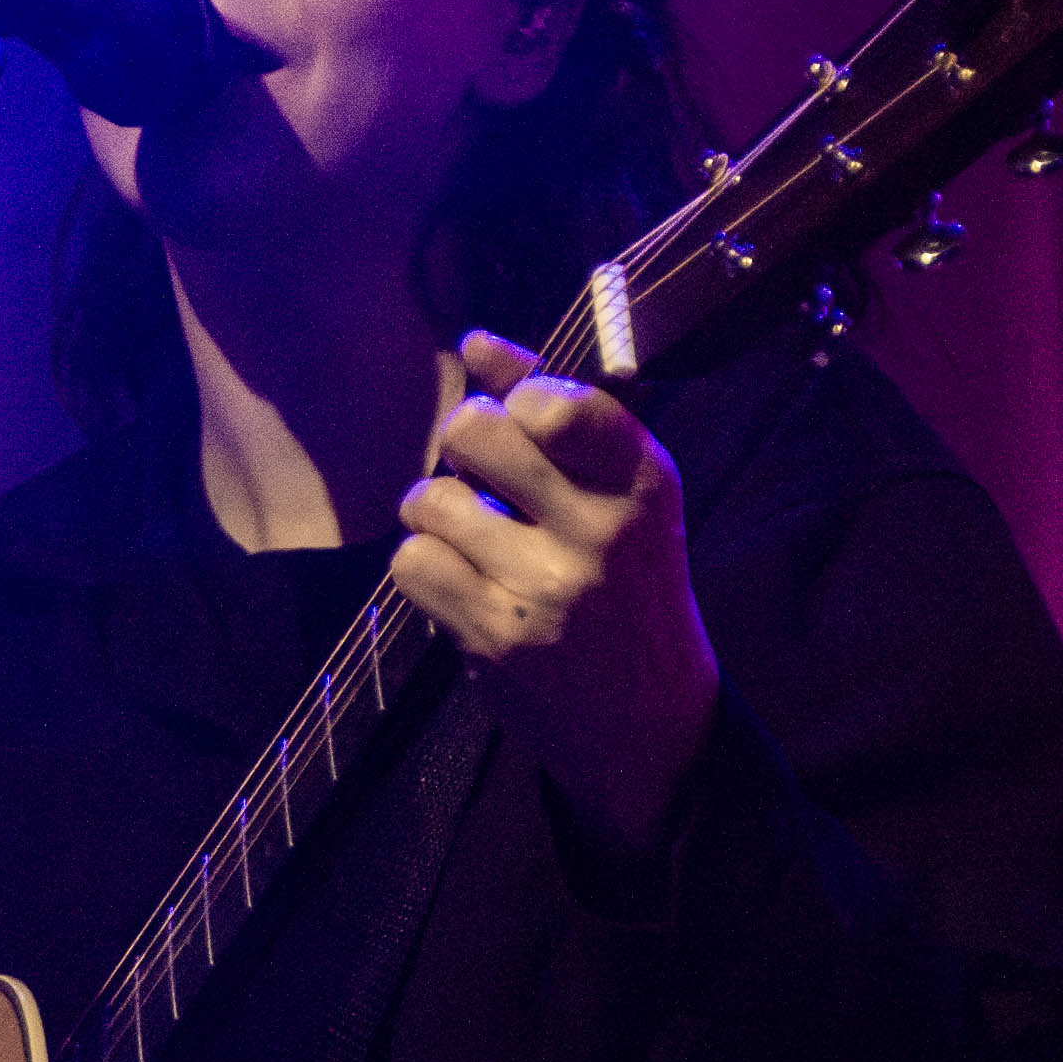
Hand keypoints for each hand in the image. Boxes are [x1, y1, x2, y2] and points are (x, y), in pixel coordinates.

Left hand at [393, 329, 722, 851]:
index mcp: (643, 478)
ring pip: (427, 501)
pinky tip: (462, 585)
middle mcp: (602, 530)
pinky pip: (411, 563)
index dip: (513, 401)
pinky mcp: (495, 638)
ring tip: (474, 541)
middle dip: (460, 446)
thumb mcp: (618, 492)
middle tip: (482, 479)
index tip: (524, 428)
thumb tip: (475, 340)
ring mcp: (546, 588)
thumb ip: (554, 405)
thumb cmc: (628, 583)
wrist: (650, 721)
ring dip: (435, 516)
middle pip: (470, 432)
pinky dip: (424, 569)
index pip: (551, 399)